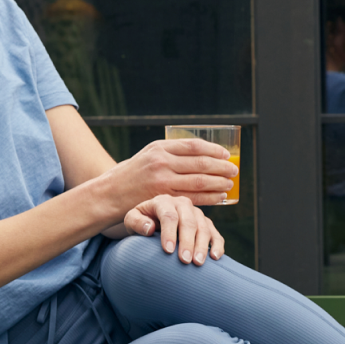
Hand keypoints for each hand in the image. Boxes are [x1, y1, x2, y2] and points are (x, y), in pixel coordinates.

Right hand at [102, 138, 237, 211]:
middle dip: (221, 167)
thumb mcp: (148, 156)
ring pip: (199, 181)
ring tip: (230, 184)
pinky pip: (193, 197)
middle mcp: (162, 162)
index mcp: (160, 148)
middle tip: (234, 170)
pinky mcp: (163, 198)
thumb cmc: (133, 174)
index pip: (193, 146)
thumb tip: (200, 154)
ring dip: (219, 182)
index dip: (213, 149)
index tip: (226, 154)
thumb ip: (170, 154)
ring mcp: (162, 181)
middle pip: (200, 163)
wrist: (110, 193)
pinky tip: (219, 197)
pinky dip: (210, 197)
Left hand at [124, 195, 225, 264]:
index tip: (168, 251)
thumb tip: (150, 228)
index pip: (169, 216)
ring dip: (202, 246)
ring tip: (197, 263)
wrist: (153, 221)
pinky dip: (217, 245)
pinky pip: (215, 233)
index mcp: (163, 201)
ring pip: (204, 227)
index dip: (169, 233)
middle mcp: (183, 204)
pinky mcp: (206, 224)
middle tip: (185, 260)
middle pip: (188, 222)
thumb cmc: (141, 222)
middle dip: (187, 242)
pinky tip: (215, 257)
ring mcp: (196, 213)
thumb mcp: (131, 220)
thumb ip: (136, 222)